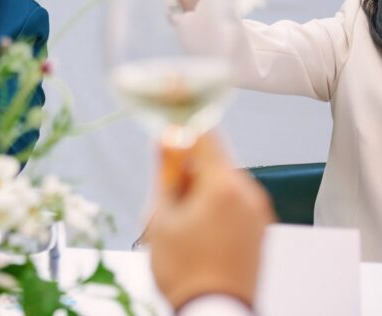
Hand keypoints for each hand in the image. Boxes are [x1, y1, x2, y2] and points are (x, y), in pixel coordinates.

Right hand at [147, 133, 274, 309]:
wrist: (215, 313)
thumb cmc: (185, 271)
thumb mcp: (162, 216)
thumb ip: (165, 171)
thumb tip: (165, 138)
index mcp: (223, 186)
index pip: (204, 133)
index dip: (180, 126)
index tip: (165, 130)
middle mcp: (248, 193)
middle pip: (213, 160)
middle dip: (187, 168)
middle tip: (166, 194)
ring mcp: (258, 212)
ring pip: (223, 181)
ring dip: (200, 188)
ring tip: (180, 222)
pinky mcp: (260, 228)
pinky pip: (235, 202)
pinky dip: (215, 205)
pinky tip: (198, 232)